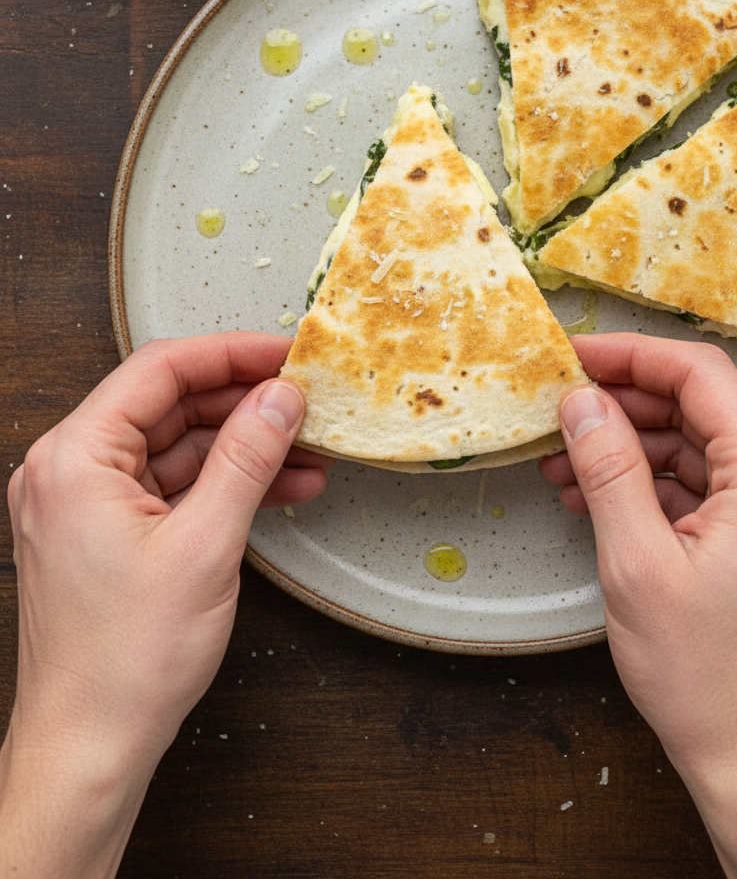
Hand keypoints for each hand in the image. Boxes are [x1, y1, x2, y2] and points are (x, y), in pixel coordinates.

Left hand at [0, 331, 329, 878]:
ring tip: (307, 451)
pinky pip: (170, 486)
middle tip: (304, 400)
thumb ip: (247, 458)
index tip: (285, 353)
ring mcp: (84, 502)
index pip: (160, 371)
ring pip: (175, 446)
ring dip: (242, 448)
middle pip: (168, 405)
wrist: (90, 745)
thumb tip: (280, 398)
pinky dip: (221, 484)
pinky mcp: (104, 532)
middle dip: (243, 404)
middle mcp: (69, 470)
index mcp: (75, 458)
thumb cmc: (125, 660)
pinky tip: (278, 487)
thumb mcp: (205, 545)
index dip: (231, 354)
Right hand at [540, 334, 736, 878]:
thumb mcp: (636, 564)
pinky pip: (706, 483)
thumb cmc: (707, 678)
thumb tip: (581, 402)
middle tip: (558, 414)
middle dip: (622, 407)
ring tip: (564, 466)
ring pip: (697, 444)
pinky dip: (652, 484)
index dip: (629, 356)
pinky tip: (599, 496)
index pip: (700, 375)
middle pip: (699, 406)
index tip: (575, 356)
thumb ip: (608, 468)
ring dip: (630, 449)